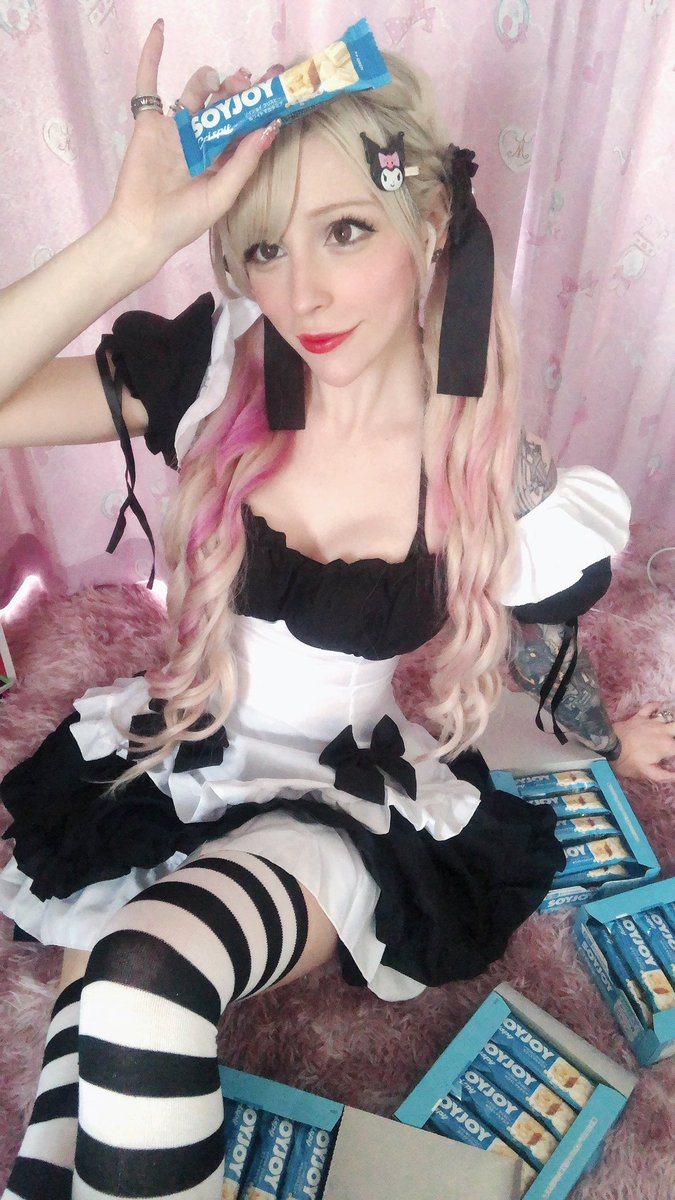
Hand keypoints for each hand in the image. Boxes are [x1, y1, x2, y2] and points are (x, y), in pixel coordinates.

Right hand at [105, 21, 279, 277]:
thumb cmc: (184, 221)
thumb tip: (271, 127)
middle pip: (223, 105)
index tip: (276, 87)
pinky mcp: (148, 124)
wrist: (142, 230)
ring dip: (210, 79)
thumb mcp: (223, 193)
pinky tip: (160, 30)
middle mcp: (201, 141)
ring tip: (222, 80)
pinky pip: (148, 84)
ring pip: (195, 93)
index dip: (260, 106)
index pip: (244, 125)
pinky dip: (152, 56)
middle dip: (238, 91)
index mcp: (222, 159)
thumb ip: (245, 160)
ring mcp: (175, 130)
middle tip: (249, 82)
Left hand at [613, 701, 674, 782]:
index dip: (674, 751)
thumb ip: (665, 775)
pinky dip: (655, 706)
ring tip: (669, 729)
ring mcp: (651, 722)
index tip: (670, 754)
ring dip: (671, 722)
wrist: (608, 746)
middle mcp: (663, 732)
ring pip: (668, 717)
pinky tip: (659, 707)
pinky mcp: (639, 716)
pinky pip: (650, 707)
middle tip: (670, 742)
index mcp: (667, 746)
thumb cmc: (627, 761)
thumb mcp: (647, 773)